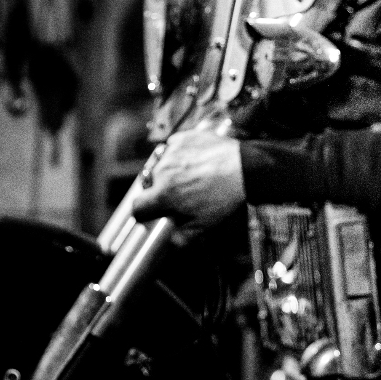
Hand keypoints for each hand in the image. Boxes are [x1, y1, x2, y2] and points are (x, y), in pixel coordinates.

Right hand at [131, 126, 245, 234]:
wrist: (244, 169)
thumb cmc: (225, 196)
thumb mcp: (204, 224)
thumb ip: (182, 237)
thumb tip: (172, 241)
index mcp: (164, 195)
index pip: (137, 206)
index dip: (143, 212)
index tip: (151, 211)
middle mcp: (163, 171)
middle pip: (149, 185)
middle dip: (159, 190)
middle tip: (179, 193)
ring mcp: (171, 152)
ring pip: (159, 165)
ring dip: (168, 171)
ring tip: (190, 176)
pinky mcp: (181, 138)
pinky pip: (171, 148)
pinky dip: (178, 154)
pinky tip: (194, 162)